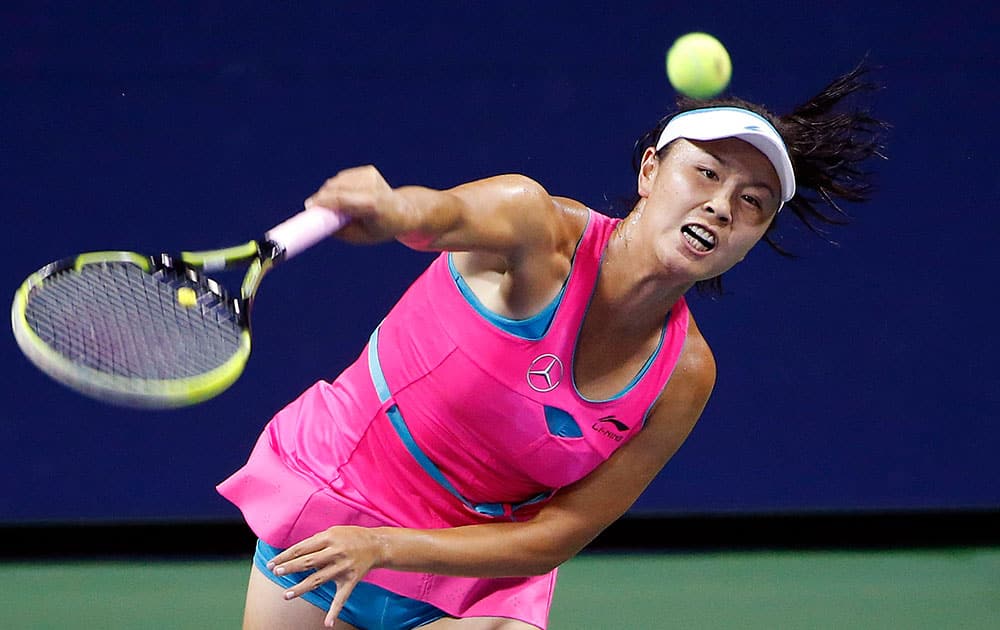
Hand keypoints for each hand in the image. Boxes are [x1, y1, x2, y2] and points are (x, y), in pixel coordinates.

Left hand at [266, 526, 386, 627]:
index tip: (272, 563)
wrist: (377, 545)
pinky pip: (342, 597)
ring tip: (286, 595)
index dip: (286, 556)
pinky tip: (327, 623)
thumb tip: (296, 554)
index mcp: (329, 538)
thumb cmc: (351, 536)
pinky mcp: (351, 580)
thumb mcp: (333, 531)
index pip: (302, 548)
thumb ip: (316, 542)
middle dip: (290, 567)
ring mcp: (343, 567)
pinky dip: (335, 611)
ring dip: (302, 587)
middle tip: (276, 573)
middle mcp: (336, 552)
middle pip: (308, 562)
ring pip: (319, 579)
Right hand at [304, 165, 408, 243]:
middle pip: (337, 188)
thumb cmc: (382, 228)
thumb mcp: (361, 238)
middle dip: (322, 197)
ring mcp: (371, 176)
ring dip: (329, 192)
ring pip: (338, 181)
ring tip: (333, 206)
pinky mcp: (368, 171)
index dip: (323, 201)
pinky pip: (343, 178)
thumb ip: (340, 232)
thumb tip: (319, 222)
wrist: (405, 210)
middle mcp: (373, 188)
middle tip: (312, 208)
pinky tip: (346, 196)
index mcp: (373, 206)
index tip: (309, 206)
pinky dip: (338, 187)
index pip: (342, 200)